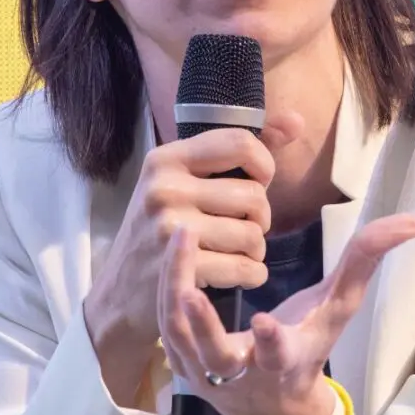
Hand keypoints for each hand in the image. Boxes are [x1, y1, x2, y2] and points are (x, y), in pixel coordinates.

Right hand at [83, 114, 303, 404]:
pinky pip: (245, 268)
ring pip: (253, 234)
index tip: (256, 183)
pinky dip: (252, 274)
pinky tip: (238, 273)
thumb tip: (296, 121)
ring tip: (238, 252)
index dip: (263, 166)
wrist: (118, 293)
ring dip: (256, 249)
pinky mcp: (182, 270)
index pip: (241, 143)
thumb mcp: (184, 180)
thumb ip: (240, 150)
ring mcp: (170, 230)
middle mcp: (164, 189)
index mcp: (166, 159)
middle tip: (244, 227)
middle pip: (254, 195)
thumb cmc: (162, 228)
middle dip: (260, 217)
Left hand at [159, 212, 414, 414]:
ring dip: (174, 288)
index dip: (273, 344)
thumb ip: (364, 262)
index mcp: (286, 364)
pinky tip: (168, 249)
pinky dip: (162, 290)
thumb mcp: (338, 310)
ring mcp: (206, 375)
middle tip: (190, 282)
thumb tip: (410, 221)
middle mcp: (244, 376)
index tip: (266, 322)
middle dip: (203, 323)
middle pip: (217, 355)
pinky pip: (164, 327)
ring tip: (179, 235)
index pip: (281, 357)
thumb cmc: (309, 347)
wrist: (271, 409)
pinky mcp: (181, 366)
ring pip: (179, 335)